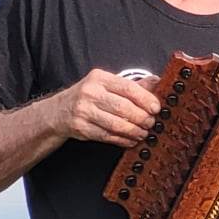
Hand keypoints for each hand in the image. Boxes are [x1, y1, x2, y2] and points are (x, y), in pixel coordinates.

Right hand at [44, 69, 158, 147]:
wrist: (58, 111)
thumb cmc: (90, 96)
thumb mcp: (108, 84)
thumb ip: (133, 85)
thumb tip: (159, 81)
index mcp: (100, 78)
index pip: (128, 88)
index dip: (145, 99)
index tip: (156, 108)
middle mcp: (90, 93)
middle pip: (123, 108)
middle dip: (142, 118)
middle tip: (151, 123)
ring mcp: (83, 111)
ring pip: (116, 124)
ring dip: (134, 131)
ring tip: (143, 133)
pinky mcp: (80, 128)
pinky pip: (106, 136)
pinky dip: (122, 140)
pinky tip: (131, 140)